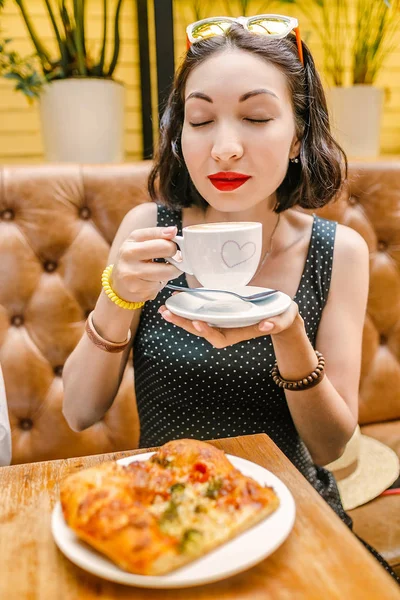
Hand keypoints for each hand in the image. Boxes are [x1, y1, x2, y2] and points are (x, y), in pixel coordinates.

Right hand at [111, 226, 181, 302]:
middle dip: (176, 255)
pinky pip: (160, 286)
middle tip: (174, 258)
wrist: (118, 285)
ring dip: (172, 272)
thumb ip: (157, 235)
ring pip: (166, 272)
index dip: (173, 242)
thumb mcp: (139, 242)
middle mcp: (128, 257)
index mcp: (131, 243)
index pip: (159, 238)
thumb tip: (174, 231)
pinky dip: (161, 284)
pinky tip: (152, 281)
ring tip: (165, 270)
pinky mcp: (139, 291)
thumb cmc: (133, 260)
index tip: (175, 244)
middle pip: (165, 250)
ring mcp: (132, 275)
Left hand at [158, 299, 299, 348]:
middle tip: (167, 314)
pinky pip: (201, 312)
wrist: (280, 314)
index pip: (219, 338)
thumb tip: (266, 326)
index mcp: (240, 333)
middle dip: (184, 323)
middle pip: (202, 331)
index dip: (208, 332)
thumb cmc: (283, 317)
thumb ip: (278, 323)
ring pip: (198, 322)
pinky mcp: (220, 312)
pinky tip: (176, 299)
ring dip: (181, 317)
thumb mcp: (285, 319)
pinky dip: (188, 307)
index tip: (198, 322)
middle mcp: (228, 329)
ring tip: (164, 310)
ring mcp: (222, 321)